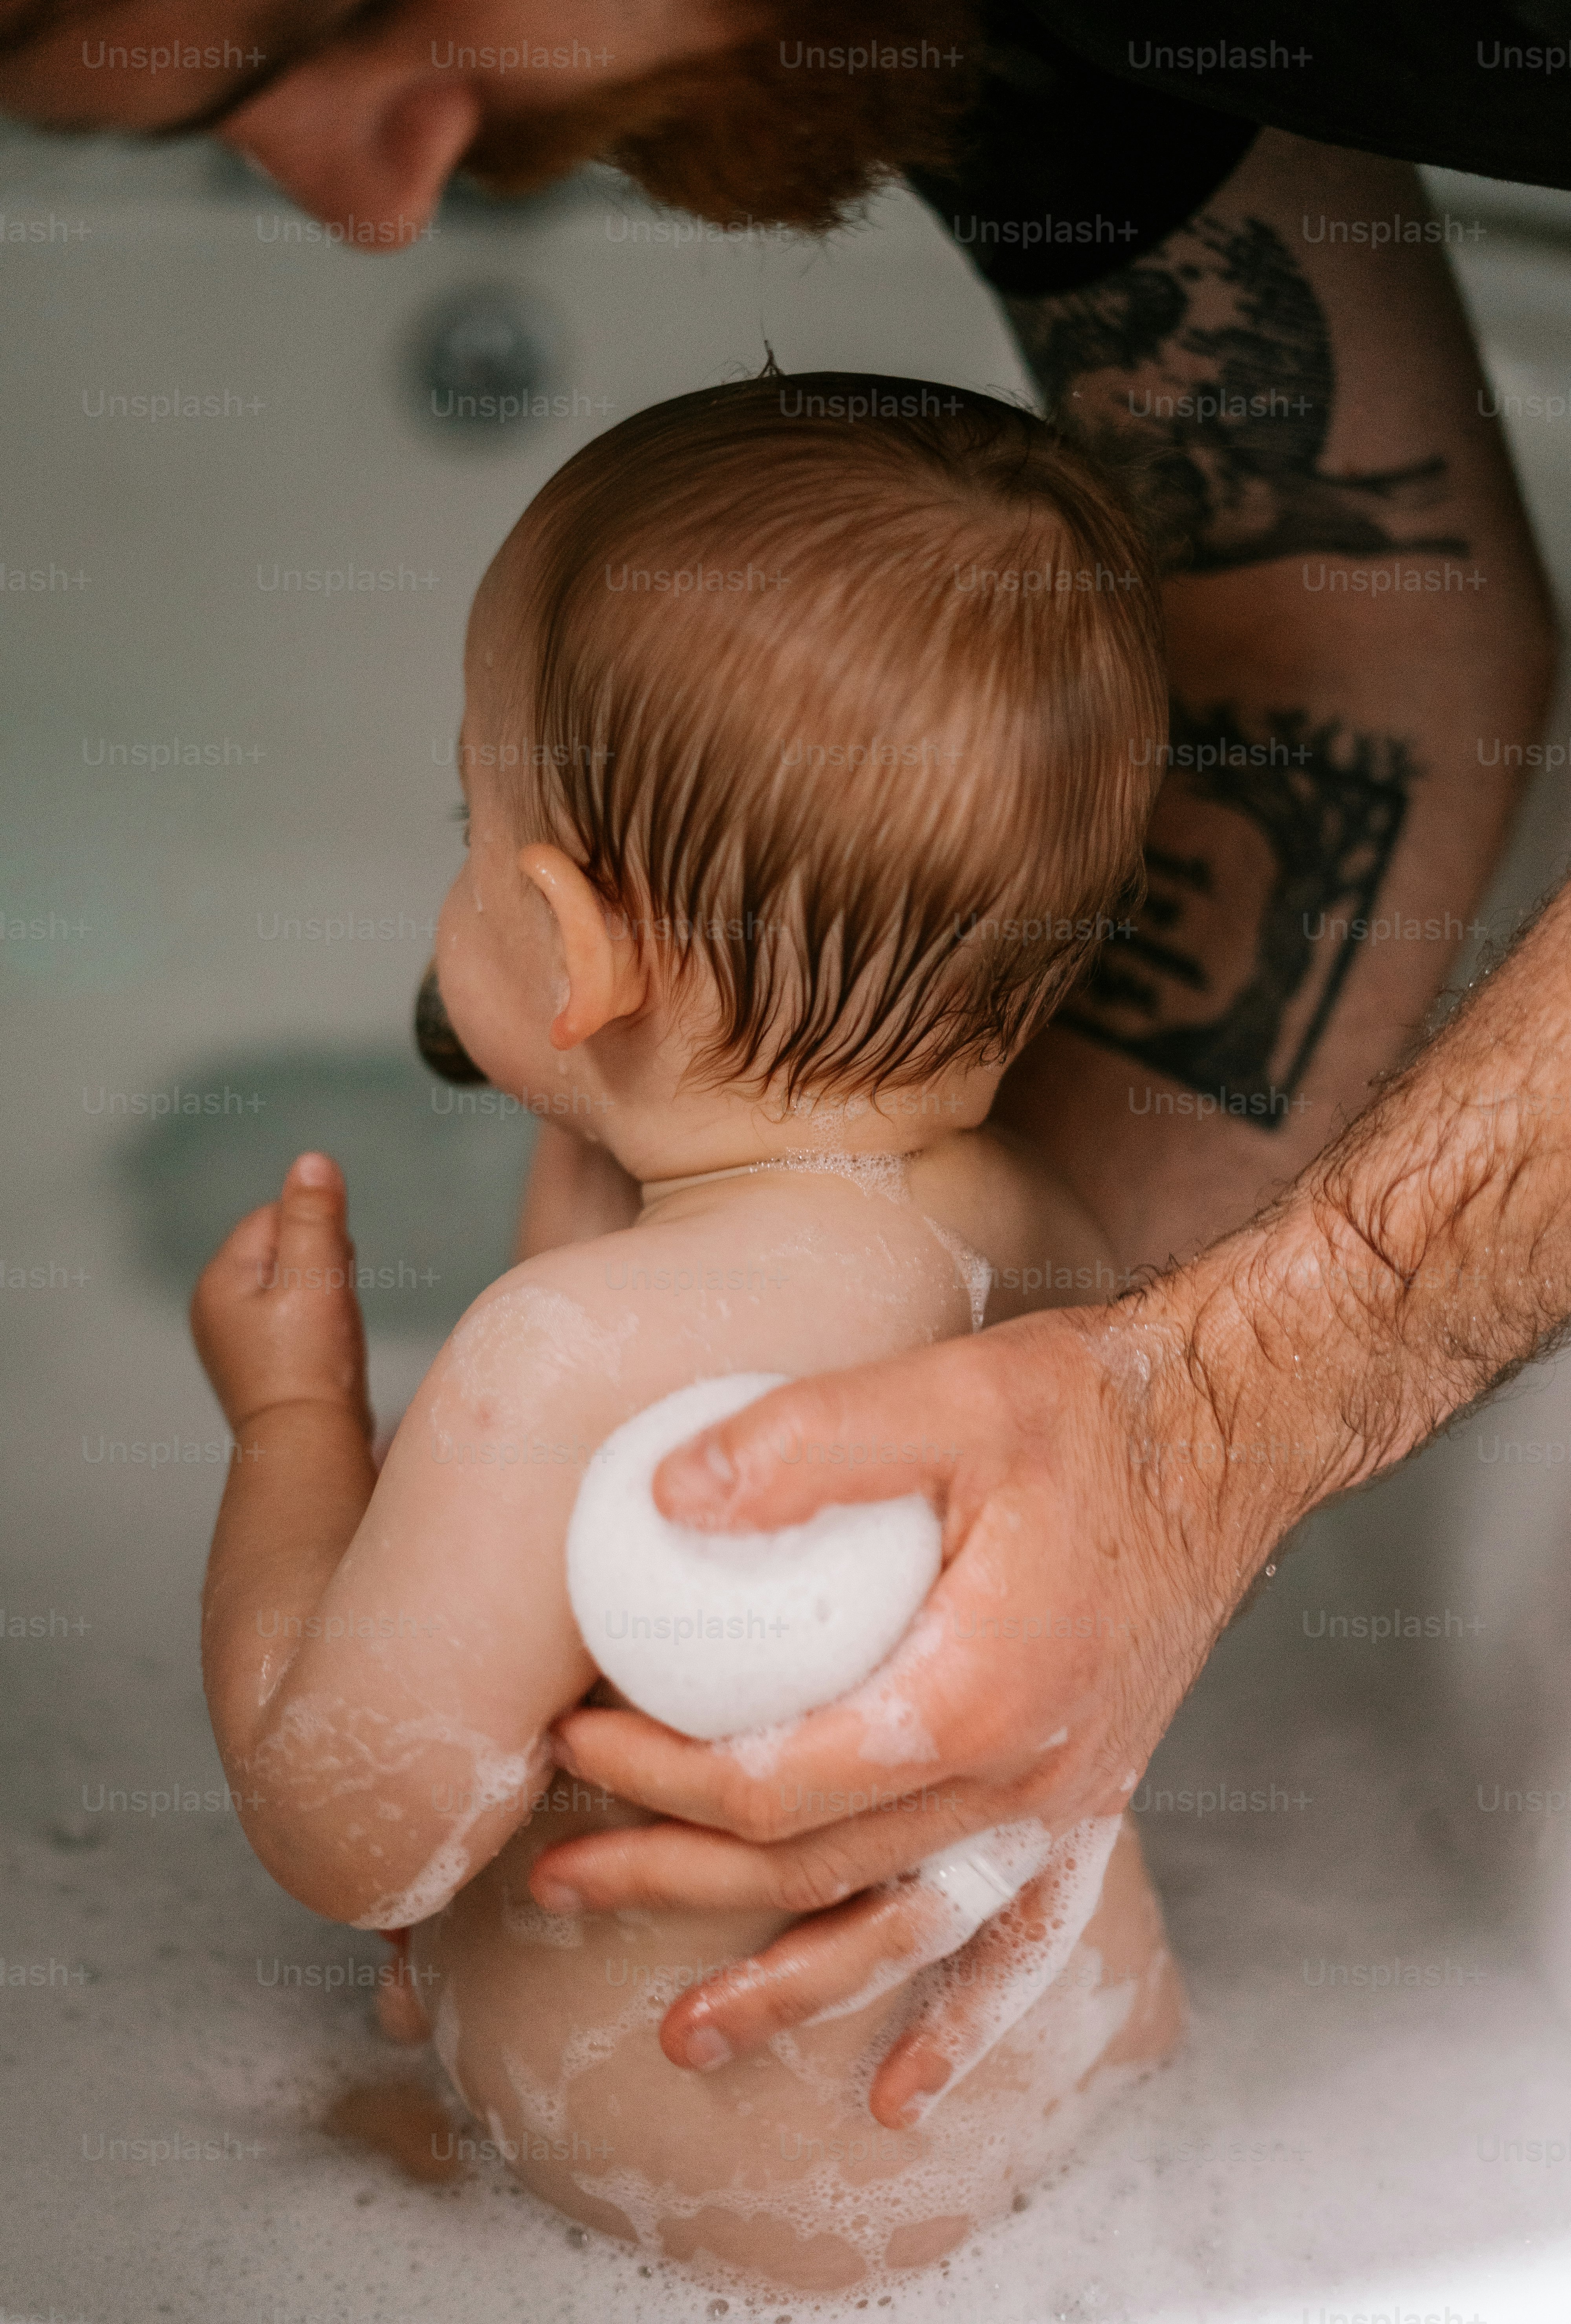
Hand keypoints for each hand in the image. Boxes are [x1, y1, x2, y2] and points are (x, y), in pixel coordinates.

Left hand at [190, 1152, 371, 1438]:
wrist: (308, 1447)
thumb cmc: (311, 1364)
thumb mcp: (316, 1277)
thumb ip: (314, 1216)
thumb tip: (312, 1159)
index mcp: (219, 1281)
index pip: (273, 1217)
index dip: (317, 1235)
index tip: (333, 1276)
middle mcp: (217, 1308)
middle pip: (283, 1250)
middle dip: (321, 1266)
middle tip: (333, 1308)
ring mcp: (237, 1341)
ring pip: (294, 1285)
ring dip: (324, 1296)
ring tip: (333, 1333)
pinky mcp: (263, 1366)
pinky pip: (296, 1320)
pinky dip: (320, 1325)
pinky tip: (331, 1349)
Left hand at [529, 1276, 1295, 2127]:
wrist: (1226, 1436)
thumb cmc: (1088, 1412)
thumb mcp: (942, 1393)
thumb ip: (803, 1443)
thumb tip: (666, 1499)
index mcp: (970, 1695)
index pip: (773, 1783)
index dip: (655, 1779)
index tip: (574, 1743)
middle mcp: (1021, 1779)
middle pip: (813, 1873)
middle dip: (672, 1882)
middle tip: (561, 1881)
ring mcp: (1061, 1805)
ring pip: (900, 1934)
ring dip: (790, 1992)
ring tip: (687, 2038)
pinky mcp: (1091, 1801)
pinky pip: (1025, 1947)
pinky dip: (965, 2027)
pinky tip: (904, 2091)